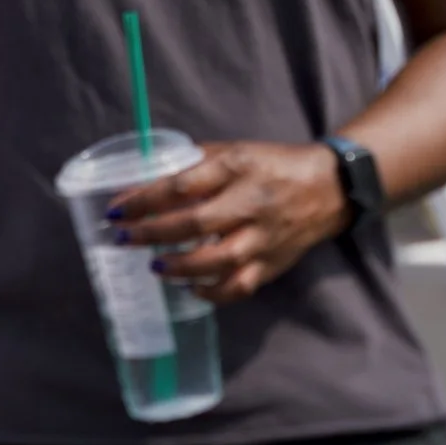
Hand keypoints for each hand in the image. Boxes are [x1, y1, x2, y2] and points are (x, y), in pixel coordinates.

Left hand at [107, 141, 347, 305]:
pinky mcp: (272, 263)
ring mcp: (264, 237)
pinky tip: (190, 289)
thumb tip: (146, 180)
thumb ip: (195, 164)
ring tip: (155, 266)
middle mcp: (251, 203)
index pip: (183, 183)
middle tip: (123, 238)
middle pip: (195, 222)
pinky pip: (240, 286)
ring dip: (180, 266)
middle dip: (152, 233)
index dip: (145, 198)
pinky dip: (213, 293)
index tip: (116, 209)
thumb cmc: (272, 166)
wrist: (329, 188)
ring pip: (218, 259)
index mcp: (238, 168)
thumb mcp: (235, 151)